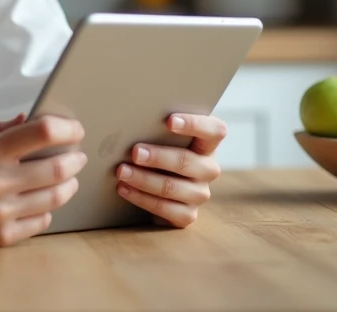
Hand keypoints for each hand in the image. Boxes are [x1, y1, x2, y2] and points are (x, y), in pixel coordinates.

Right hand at [0, 113, 85, 246]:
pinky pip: (43, 220)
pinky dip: (49, 209)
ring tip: (69, 178)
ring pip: (55, 197)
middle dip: (75, 159)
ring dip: (69, 184)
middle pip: (56, 167)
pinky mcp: (2, 235)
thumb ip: (6, 127)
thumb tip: (34, 118)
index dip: (67, 128)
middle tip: (78, 156)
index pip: (42, 132)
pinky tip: (45, 200)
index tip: (75, 129)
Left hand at [114, 113, 226, 228]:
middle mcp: (208, 169)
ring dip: (144, 179)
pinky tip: (124, 189)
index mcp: (206, 144)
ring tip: (121, 171)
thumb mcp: (161, 139)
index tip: (169, 121)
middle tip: (135, 152)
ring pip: (172, 187)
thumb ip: (156, 130)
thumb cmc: (157, 152)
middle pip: (187, 161)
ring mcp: (200, 194)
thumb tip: (129, 121)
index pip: (214, 130)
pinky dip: (141, 198)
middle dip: (158, 157)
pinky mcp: (187, 215)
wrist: (154, 189)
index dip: (194, 124)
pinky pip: (165, 209)